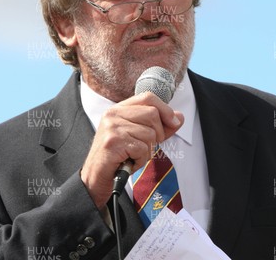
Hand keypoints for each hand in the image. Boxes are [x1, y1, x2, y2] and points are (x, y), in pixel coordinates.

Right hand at [80, 91, 183, 208]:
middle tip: (144, 147)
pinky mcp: (114, 142)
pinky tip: (129, 162)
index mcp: (119, 109)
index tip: (174, 122)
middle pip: (152, 114)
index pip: (148, 97)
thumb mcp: (140, 138)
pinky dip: (140, 160)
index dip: (165, 108)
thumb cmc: (119, 157)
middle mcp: (113, 114)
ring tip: (133, 156)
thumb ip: (160, 127)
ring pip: (149, 134)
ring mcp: (112, 127)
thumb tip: (179, 117)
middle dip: (157, 134)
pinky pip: (142, 149)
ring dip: (147, 151)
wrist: (96, 177)